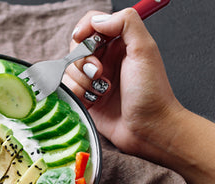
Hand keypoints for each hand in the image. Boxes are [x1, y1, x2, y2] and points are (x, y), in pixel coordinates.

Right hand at [63, 8, 183, 155]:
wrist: (149, 129)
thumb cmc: (151, 93)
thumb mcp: (145, 50)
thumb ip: (126, 23)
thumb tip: (97, 20)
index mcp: (119, 43)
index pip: (91, 23)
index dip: (83, 29)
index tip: (82, 39)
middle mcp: (105, 58)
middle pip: (75, 47)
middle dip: (82, 60)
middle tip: (99, 72)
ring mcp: (93, 79)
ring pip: (69, 69)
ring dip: (82, 80)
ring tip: (102, 91)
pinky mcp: (85, 97)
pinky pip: (67, 89)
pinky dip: (78, 94)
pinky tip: (94, 101)